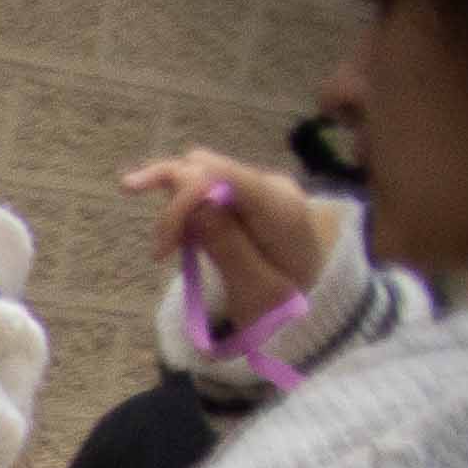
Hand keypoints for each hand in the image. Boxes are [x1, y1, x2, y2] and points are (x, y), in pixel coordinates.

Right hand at [118, 146, 330, 323]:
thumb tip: (195, 208)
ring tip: (170, 251)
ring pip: (195, 172)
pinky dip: (180, 208)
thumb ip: (229, 248)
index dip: (183, 196)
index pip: (225, 178)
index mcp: (280, 210)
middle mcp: (268, 186)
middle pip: (203, 166)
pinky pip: (199, 184)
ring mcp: (254, 184)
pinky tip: (182, 238)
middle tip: (159, 254)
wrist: (308, 291)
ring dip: (172, 208)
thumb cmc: (283, 301)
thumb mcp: (258, 291)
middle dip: (172, 205)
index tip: (160, 245)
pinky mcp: (241, 189)